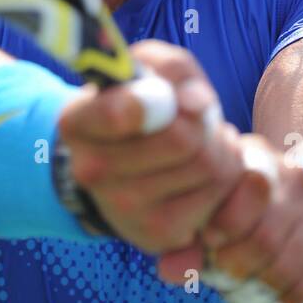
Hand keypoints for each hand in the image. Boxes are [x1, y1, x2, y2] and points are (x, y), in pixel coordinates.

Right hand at [57, 41, 248, 255]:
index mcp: (77, 124)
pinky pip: (219, 194)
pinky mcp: (157, 234)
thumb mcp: (149, 67)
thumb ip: (173, 71)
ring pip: (208, 167)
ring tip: (197, 143)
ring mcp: (123, 209)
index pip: (119, 114)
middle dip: (202, 122)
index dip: (154, 100)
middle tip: (192, 118)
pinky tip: (200, 173)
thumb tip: (198, 104)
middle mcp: (91, 171)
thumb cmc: (141, 103)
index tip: (164, 93)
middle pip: (183, 140)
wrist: (124, 164)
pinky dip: (225, 176)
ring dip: (218, 146)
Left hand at [156, 138, 302, 302]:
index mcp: (256, 157)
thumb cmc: (234, 215)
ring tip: (236, 296)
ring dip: (254, 294)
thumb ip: (185, 241)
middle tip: (219, 278)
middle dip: (234, 268)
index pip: (251, 186)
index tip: (209, 242)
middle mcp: (295, 178)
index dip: (225, 225)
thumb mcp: (205, 218)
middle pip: (266, 237)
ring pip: (285, 268)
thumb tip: (168, 271)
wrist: (296, 214)